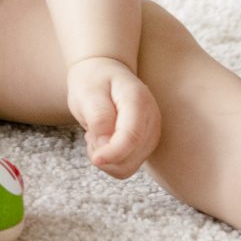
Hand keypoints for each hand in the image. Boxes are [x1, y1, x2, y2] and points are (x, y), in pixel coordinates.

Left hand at [65, 55, 160, 178]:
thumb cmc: (95, 81)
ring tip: (96, 134)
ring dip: (105, 158)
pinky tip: (103, 140)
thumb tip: (105, 146)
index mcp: (138, 101)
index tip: (94, 159)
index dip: (113, 153)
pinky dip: (110, 160)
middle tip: (90, 132)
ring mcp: (151, 134)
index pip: (131, 137)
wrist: (105, 73)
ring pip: (128, 167)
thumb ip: (98, 118)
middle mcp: (151, 120)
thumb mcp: (88, 92)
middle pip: (130, 158)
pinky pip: (125, 167)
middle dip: (104, 154)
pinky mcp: (145, 146)